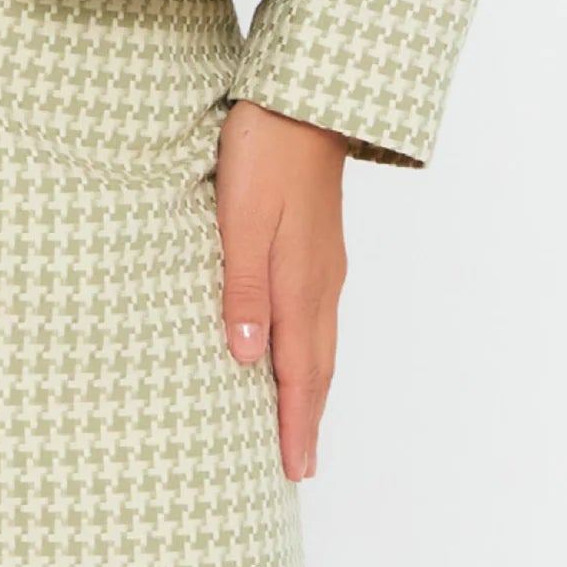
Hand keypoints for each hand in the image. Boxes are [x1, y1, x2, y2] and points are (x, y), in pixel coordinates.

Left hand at [214, 97, 348, 481]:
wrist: (304, 96)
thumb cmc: (266, 148)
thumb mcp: (242, 215)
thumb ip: (243, 286)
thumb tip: (243, 356)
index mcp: (300, 281)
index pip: (300, 371)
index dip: (295, 423)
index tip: (295, 471)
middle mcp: (320, 280)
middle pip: (318, 365)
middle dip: (309, 418)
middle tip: (303, 467)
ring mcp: (324, 259)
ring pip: (321, 339)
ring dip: (313, 386)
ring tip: (303, 420)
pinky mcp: (320, 239)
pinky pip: (318, 313)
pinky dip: (311, 348)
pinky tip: (299, 345)